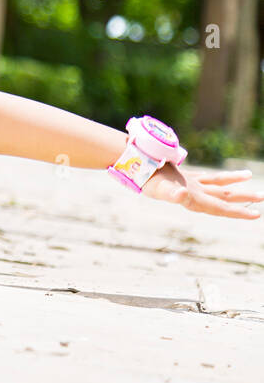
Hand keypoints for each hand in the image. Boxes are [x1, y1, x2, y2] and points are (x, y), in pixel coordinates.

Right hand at [141, 163, 261, 219]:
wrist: (132, 167)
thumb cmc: (145, 178)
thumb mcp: (158, 186)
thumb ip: (171, 192)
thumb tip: (182, 195)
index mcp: (191, 198)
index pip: (219, 207)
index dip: (238, 212)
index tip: (256, 215)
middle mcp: (193, 194)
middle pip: (223, 198)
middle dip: (243, 200)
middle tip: (262, 200)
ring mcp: (190, 185)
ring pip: (219, 187)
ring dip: (235, 186)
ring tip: (250, 179)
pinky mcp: (186, 177)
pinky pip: (210, 177)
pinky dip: (223, 177)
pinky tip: (233, 176)